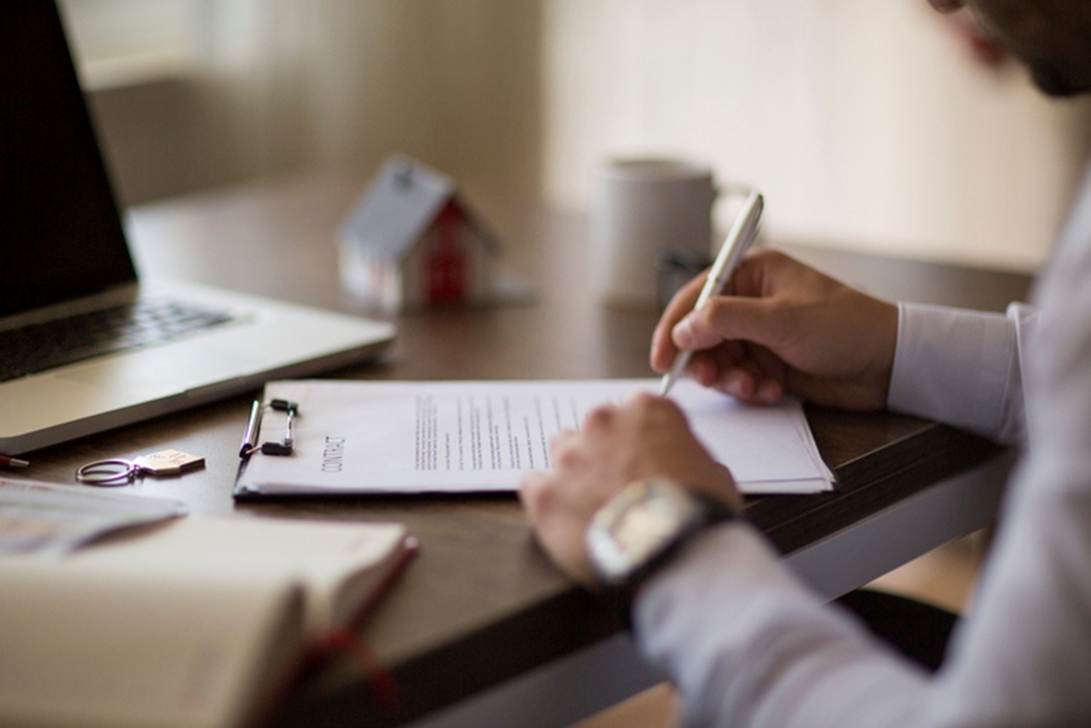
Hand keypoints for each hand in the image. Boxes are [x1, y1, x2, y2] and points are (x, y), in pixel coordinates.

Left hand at [520, 394, 739, 585]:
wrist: (671, 551)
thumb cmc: (699, 511)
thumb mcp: (715, 473)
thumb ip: (689, 456)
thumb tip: (684, 467)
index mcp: (646, 410)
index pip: (637, 412)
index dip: (643, 440)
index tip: (648, 461)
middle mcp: (602, 422)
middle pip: (596, 429)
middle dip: (606, 452)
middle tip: (621, 487)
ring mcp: (569, 456)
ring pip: (562, 451)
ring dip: (574, 471)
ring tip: (591, 506)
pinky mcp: (545, 493)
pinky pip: (533, 484)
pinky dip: (546, 497)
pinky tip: (563, 517)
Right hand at [651, 250, 897, 410]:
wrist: (889, 364)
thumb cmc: (844, 327)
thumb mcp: (780, 319)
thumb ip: (724, 321)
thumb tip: (680, 331)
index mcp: (752, 273)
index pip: (696, 297)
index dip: (673, 328)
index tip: (661, 358)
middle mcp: (751, 301)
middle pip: (701, 334)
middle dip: (705, 360)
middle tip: (711, 378)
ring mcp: (761, 334)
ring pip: (719, 361)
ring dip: (730, 378)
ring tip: (753, 386)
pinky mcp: (771, 363)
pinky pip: (741, 378)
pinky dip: (751, 388)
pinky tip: (773, 390)